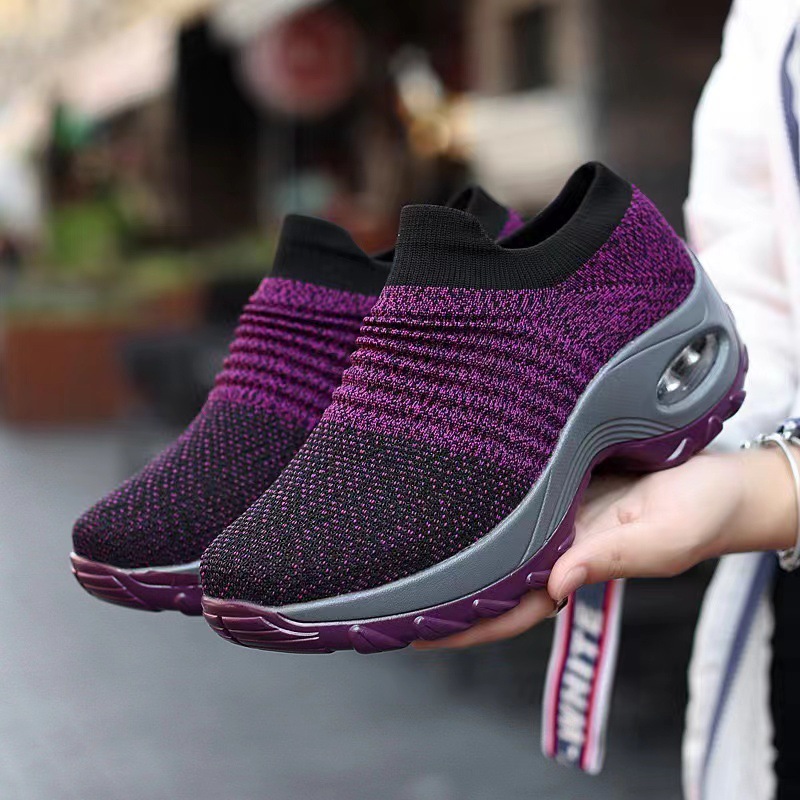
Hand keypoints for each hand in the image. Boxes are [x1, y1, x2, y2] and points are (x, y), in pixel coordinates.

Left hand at [413, 446, 797, 650]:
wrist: (716, 477)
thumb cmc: (698, 512)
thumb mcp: (661, 539)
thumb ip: (610, 560)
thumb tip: (556, 583)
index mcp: (574, 570)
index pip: (507, 612)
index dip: (461, 627)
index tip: (412, 631)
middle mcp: (554, 548)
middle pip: (488, 580)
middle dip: (440, 592)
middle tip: (382, 591)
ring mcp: (553, 518)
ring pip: (494, 543)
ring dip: (454, 552)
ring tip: (399, 551)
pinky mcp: (557, 484)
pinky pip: (511, 502)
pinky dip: (479, 510)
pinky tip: (446, 500)